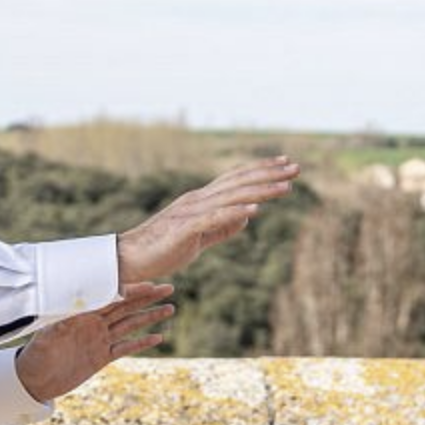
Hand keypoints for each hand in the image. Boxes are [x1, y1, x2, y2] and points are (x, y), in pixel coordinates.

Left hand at [15, 282, 174, 402]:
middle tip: (168, 288)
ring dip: (150, 317)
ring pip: (130, 325)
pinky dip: (141, 343)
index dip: (131, 290)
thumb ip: (59, 320)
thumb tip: (70, 305)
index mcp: (83, 313)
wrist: (33, 380)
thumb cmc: (36, 354)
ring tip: (170, 308)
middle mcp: (95, 323)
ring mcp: (100, 339)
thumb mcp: (45, 335)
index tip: (149, 283)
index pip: (111, 297)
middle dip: (147, 297)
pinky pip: (125, 348)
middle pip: (126, 307)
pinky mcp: (102, 357)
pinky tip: (158, 337)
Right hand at [117, 156, 299, 283]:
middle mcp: (198, 200)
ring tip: (287, 186)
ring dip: (261, 190)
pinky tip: (256, 209)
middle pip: (239, 181)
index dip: (261, 170)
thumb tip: (246, 218)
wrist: (127, 261)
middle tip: (296, 166)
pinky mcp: (185, 228)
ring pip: (233, 196)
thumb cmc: (160, 251)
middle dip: (269, 173)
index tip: (284, 164)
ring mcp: (191, 212)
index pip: (236, 180)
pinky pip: (215, 218)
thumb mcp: (198, 238)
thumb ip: (221, 227)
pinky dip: (237, 211)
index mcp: (201, 201)